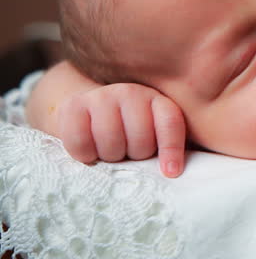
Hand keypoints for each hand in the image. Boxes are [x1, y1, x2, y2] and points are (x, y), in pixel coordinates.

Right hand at [57, 83, 185, 177]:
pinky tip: (89, 150)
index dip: (172, 148)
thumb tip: (171, 172)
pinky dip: (85, 155)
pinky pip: (81, 142)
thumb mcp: (152, 132)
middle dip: (135, 155)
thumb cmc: (126, 129)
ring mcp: (102, 96)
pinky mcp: (74, 105)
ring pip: (111, 142)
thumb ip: (164, 146)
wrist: (86, 109)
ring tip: (109, 151)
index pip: (170, 123)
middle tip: (127, 153)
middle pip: (140, 139)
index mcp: (157, 100)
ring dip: (110, 156)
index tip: (170, 172)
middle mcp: (131, 93)